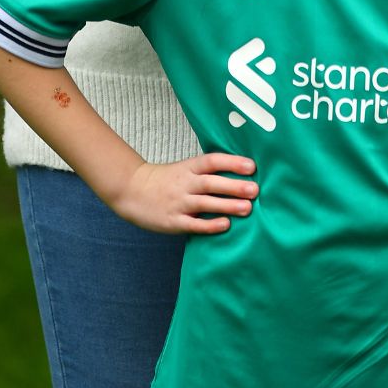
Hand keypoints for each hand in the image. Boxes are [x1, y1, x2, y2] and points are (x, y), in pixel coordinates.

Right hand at [110, 153, 258, 234]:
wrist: (132, 190)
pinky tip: (225, 225)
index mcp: (189, 167)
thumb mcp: (185, 168)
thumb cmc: (167, 180)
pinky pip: (193, 224)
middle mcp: (185, 183)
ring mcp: (178, 202)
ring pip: (205, 203)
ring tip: (247, 208)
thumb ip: (208, 171)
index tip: (252, 166)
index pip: (212, 161)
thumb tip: (240, 174)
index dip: (232, 163)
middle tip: (255, 190)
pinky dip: (209, 225)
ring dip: (227, 206)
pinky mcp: (173, 221)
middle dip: (234, 186)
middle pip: (211, 183)